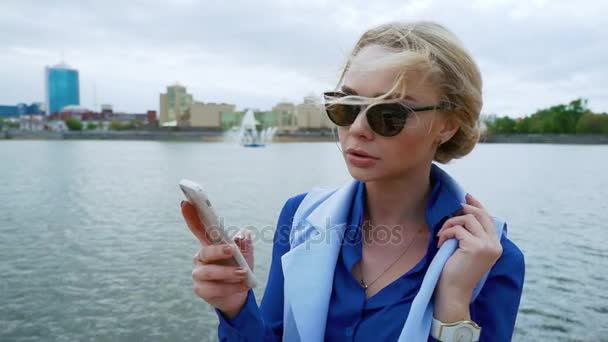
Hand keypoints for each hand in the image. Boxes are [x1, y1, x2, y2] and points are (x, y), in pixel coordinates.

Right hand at [181, 200, 253, 318]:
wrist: (238, 296)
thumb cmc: (239, 270)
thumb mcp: (246, 256)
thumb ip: (245, 245)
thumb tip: (244, 233)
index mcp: (210, 245)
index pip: (199, 229)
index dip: (191, 215)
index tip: (185, 202)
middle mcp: (201, 257)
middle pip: (205, 251)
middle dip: (218, 250)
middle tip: (232, 250)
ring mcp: (198, 274)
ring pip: (209, 272)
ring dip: (228, 272)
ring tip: (243, 273)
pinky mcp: (200, 289)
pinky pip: (213, 288)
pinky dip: (230, 287)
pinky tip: (241, 286)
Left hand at [434, 194, 502, 320]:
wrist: (453, 291)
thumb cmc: (456, 271)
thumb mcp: (467, 249)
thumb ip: (471, 234)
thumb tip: (463, 211)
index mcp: (495, 245)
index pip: (488, 218)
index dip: (477, 205)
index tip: (466, 195)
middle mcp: (494, 245)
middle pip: (480, 215)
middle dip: (462, 210)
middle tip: (449, 213)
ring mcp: (487, 246)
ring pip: (467, 219)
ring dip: (450, 223)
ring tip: (442, 235)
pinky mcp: (475, 247)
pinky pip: (457, 229)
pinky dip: (446, 233)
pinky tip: (440, 242)